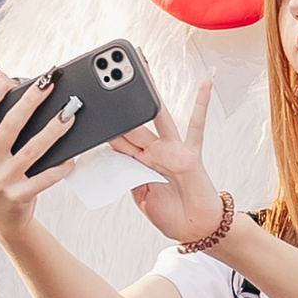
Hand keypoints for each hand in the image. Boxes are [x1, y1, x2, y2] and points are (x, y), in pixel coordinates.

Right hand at [0, 73, 78, 238]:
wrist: (1, 219)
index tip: (14, 80)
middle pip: (10, 124)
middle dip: (32, 101)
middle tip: (50, 85)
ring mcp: (0, 180)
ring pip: (31, 150)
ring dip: (53, 131)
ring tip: (69, 116)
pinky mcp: (17, 197)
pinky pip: (43, 179)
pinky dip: (59, 168)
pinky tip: (71, 158)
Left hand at [109, 82, 225, 245]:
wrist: (196, 229)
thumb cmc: (171, 215)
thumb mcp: (141, 197)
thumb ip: (131, 177)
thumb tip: (117, 159)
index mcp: (140, 163)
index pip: (120, 141)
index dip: (106, 127)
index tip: (93, 110)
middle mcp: (155, 152)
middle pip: (134, 124)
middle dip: (121, 106)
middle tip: (108, 78)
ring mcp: (173, 150)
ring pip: (159, 117)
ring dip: (151, 94)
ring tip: (143, 68)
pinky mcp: (191, 154)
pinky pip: (196, 127)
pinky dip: (201, 105)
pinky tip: (205, 84)